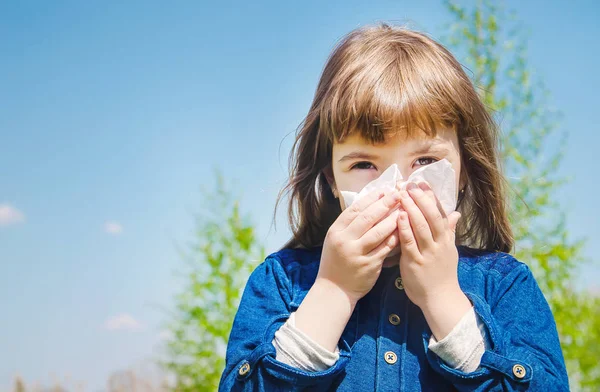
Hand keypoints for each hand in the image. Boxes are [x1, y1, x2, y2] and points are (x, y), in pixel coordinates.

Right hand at [317, 188, 401, 304]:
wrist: (334, 289)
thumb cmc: (337, 262)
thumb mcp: (336, 240)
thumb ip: (350, 225)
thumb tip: (369, 204)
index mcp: (335, 231)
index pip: (354, 209)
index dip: (370, 198)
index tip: (384, 191)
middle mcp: (345, 240)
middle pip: (367, 217)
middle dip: (384, 204)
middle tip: (398, 194)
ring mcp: (357, 253)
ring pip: (378, 231)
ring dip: (393, 219)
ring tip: (404, 209)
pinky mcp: (369, 264)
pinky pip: (386, 247)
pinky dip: (395, 237)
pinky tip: (404, 229)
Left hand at [396, 181, 464, 309]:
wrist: (440, 299)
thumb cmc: (442, 274)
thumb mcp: (449, 250)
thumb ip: (450, 231)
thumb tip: (456, 213)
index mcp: (446, 239)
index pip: (440, 212)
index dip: (431, 197)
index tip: (421, 183)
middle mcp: (440, 243)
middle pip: (431, 215)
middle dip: (420, 198)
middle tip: (409, 184)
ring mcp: (428, 253)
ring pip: (421, 226)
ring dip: (411, 208)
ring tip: (402, 194)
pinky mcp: (416, 263)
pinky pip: (410, 242)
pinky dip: (404, 228)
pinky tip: (398, 216)